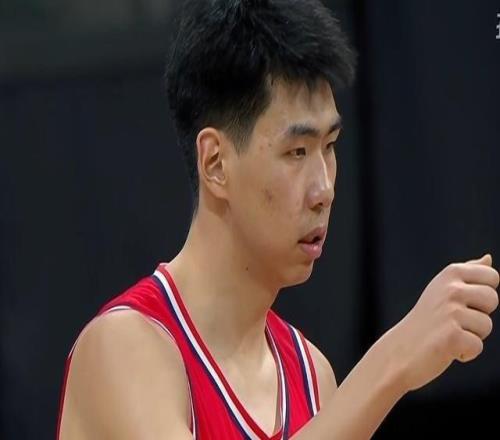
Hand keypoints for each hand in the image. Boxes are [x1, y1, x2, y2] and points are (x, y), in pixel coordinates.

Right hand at [388, 254, 498, 392]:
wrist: (400, 349)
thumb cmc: (425, 321)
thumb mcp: (442, 289)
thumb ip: (467, 273)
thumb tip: (488, 258)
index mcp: (450, 273)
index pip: (491, 276)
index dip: (481, 294)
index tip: (461, 302)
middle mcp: (451, 289)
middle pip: (492, 299)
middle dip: (479, 315)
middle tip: (453, 321)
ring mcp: (451, 311)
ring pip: (486, 325)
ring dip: (471, 336)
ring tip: (448, 334)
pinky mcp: (452, 335)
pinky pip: (477, 346)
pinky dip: (464, 353)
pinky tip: (446, 348)